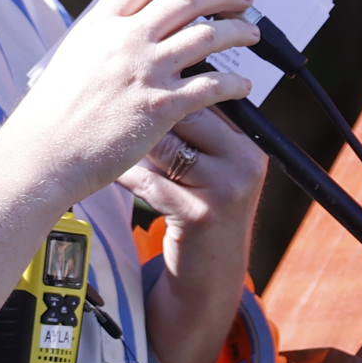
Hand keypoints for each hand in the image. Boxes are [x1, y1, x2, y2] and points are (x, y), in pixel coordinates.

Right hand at [0, 0, 257, 200]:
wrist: (41, 155)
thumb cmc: (51, 116)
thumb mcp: (73, 58)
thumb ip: (105, 39)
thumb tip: (133, 28)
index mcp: (100, 23)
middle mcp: (126, 39)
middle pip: (187, 0)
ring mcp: (145, 70)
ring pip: (207, 36)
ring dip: (237, 30)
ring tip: (251, 32)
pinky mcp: (161, 106)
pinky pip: (211, 85)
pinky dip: (234, 83)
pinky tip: (244, 85)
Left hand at [126, 104, 267, 362]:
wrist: (211, 276)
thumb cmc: (202, 212)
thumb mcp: (212, 170)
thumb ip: (196, 134)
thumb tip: (153, 86)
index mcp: (249, 145)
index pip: (207, 100)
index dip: (168, 93)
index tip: (136, 86)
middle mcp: (245, 163)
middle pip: (187, 118)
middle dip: (149, 114)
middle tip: (116, 109)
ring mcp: (226, 190)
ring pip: (167, 148)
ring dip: (136, 143)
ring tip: (113, 139)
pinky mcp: (201, 215)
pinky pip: (153, 183)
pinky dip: (129, 175)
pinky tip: (112, 170)